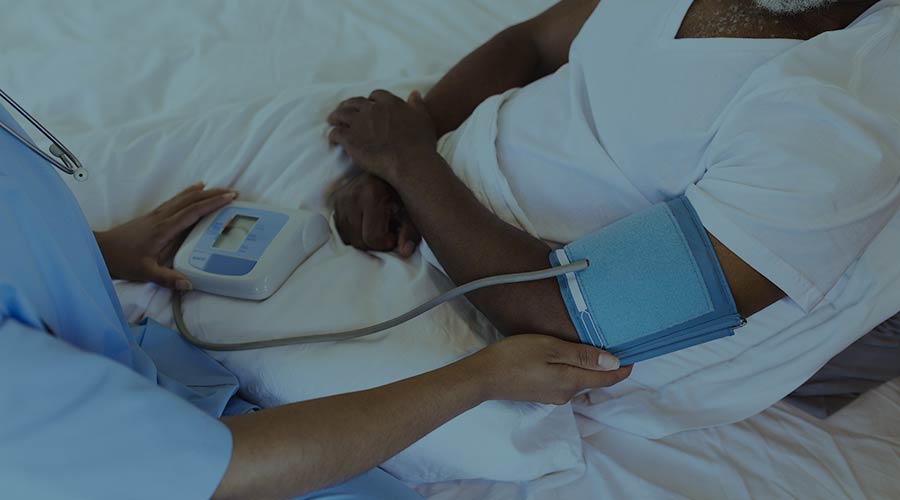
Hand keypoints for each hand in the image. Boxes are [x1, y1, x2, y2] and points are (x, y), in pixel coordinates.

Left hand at [95, 183, 237, 289]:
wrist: (99, 249)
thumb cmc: (122, 260)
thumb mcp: (145, 272)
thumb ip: (167, 279)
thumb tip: (189, 284)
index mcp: (164, 229)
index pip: (193, 212)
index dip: (213, 204)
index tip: (229, 198)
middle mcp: (162, 217)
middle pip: (191, 200)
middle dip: (213, 194)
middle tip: (233, 193)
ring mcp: (157, 214)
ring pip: (184, 197)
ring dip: (203, 192)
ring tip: (220, 189)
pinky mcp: (153, 216)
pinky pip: (176, 200)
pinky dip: (189, 193)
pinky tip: (194, 190)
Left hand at [327, 90, 437, 181]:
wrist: (410, 163)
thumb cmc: (420, 144)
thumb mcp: (424, 119)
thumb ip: (418, 105)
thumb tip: (414, 93)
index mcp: (390, 103)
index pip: (376, 95)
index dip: (372, 100)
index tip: (369, 104)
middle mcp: (372, 109)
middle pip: (355, 102)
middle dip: (349, 105)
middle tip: (344, 109)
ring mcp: (359, 123)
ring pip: (342, 114)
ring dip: (336, 116)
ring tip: (332, 120)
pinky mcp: (350, 139)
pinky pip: (336, 133)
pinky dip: (333, 134)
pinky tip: (332, 138)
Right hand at [331, 172, 420, 256]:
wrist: (392, 166)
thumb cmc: (404, 192)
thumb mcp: (412, 211)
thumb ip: (410, 232)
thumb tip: (405, 252)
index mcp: (371, 195)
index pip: (372, 238)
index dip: (386, 243)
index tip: (394, 235)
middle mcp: (352, 195)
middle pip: (358, 241)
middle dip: (375, 243)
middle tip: (388, 231)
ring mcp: (341, 197)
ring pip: (348, 238)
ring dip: (364, 238)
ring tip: (378, 225)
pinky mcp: (336, 200)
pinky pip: (341, 230)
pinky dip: (354, 232)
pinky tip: (367, 222)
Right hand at [464, 335, 631, 404]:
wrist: (483, 376)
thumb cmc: (514, 357)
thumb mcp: (550, 348)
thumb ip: (582, 356)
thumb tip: (614, 363)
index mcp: (571, 382)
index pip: (608, 378)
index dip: (624, 367)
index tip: (635, 352)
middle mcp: (566, 394)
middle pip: (595, 379)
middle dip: (606, 365)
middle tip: (612, 341)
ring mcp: (553, 396)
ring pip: (579, 380)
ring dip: (587, 366)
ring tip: (588, 345)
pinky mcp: (542, 394)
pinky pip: (565, 381)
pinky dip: (572, 370)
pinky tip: (563, 356)